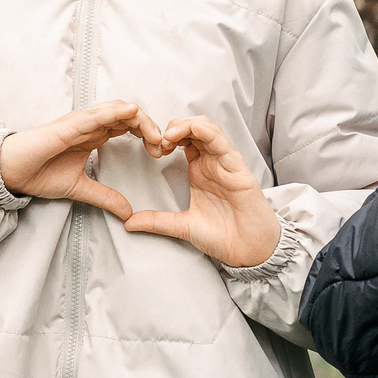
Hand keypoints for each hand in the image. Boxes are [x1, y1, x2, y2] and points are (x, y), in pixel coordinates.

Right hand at [0, 100, 155, 217]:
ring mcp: (80, 122)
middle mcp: (89, 124)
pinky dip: (116, 111)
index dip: (148, 135)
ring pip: (117, 111)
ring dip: (140, 119)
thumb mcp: (80, 189)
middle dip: (150, 127)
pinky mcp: (69, 125)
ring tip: (155, 134)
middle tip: (164, 146)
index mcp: (93, 135)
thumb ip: (105, 197)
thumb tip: (128, 213)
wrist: (12, 172)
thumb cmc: (39, 174)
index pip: (128, 127)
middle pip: (128, 116)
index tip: (161, 153)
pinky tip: (132, 112)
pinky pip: (97, 115)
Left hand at [124, 116, 282, 268]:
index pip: (183, 139)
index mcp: (200, 170)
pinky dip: (207, 132)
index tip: (150, 147)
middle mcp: (213, 162)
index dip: (165, 136)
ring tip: (169, 135)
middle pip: (195, 127)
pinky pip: (223, 143)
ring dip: (187, 125)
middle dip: (174, 126)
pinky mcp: (239, 169)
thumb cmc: (223, 236)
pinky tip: (192, 131)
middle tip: (157, 139)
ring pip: (209, 129)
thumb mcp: (183, 226)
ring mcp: (226, 164)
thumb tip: (129, 223)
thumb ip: (157, 222)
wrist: (249, 252)